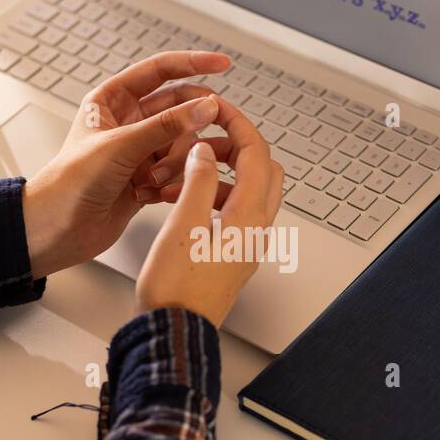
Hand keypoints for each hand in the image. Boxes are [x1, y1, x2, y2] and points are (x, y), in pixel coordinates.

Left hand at [21, 50, 232, 275]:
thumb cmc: (72, 181)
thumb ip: (167, 125)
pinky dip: (171, 181)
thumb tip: (205, 106)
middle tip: (210, 127)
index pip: (160, 71)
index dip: (193, 64)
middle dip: (189, 123)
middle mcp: (128, 121)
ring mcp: (139, 150)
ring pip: (180, 143)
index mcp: (113, 100)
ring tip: (153, 178)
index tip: (222, 64)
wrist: (58, 228)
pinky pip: (177, 170)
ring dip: (174, 161)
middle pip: (178, 107)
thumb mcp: (121, 145)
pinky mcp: (147, 178)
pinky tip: (151, 193)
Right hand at [136, 98, 283, 326]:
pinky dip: (214, 195)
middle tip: (205, 137)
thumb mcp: (183, 224)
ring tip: (186, 170)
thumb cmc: (176, 289)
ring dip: (223, 172)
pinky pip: (233, 213)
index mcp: (249, 218)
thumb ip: (199, 181)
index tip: (216, 107)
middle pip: (263, 171)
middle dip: (237, 146)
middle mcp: (256, 230)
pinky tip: (184, 199)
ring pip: (249, 192)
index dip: (238, 123)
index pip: (258, 154)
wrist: (175, 332)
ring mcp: (246, 244)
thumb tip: (207, 150)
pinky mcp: (232, 255)